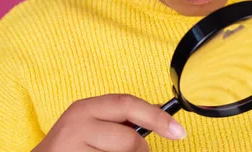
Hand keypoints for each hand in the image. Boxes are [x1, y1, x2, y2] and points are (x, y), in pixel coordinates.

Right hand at [32, 94, 185, 151]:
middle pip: (129, 139)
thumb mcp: (93, 122)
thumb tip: (161, 112)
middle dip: (140, 149)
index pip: (128, 104)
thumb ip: (122, 117)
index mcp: (85, 108)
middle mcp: (77, 124)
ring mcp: (73, 149)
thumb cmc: (72, 144)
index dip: (157, 116)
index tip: (179, 132)